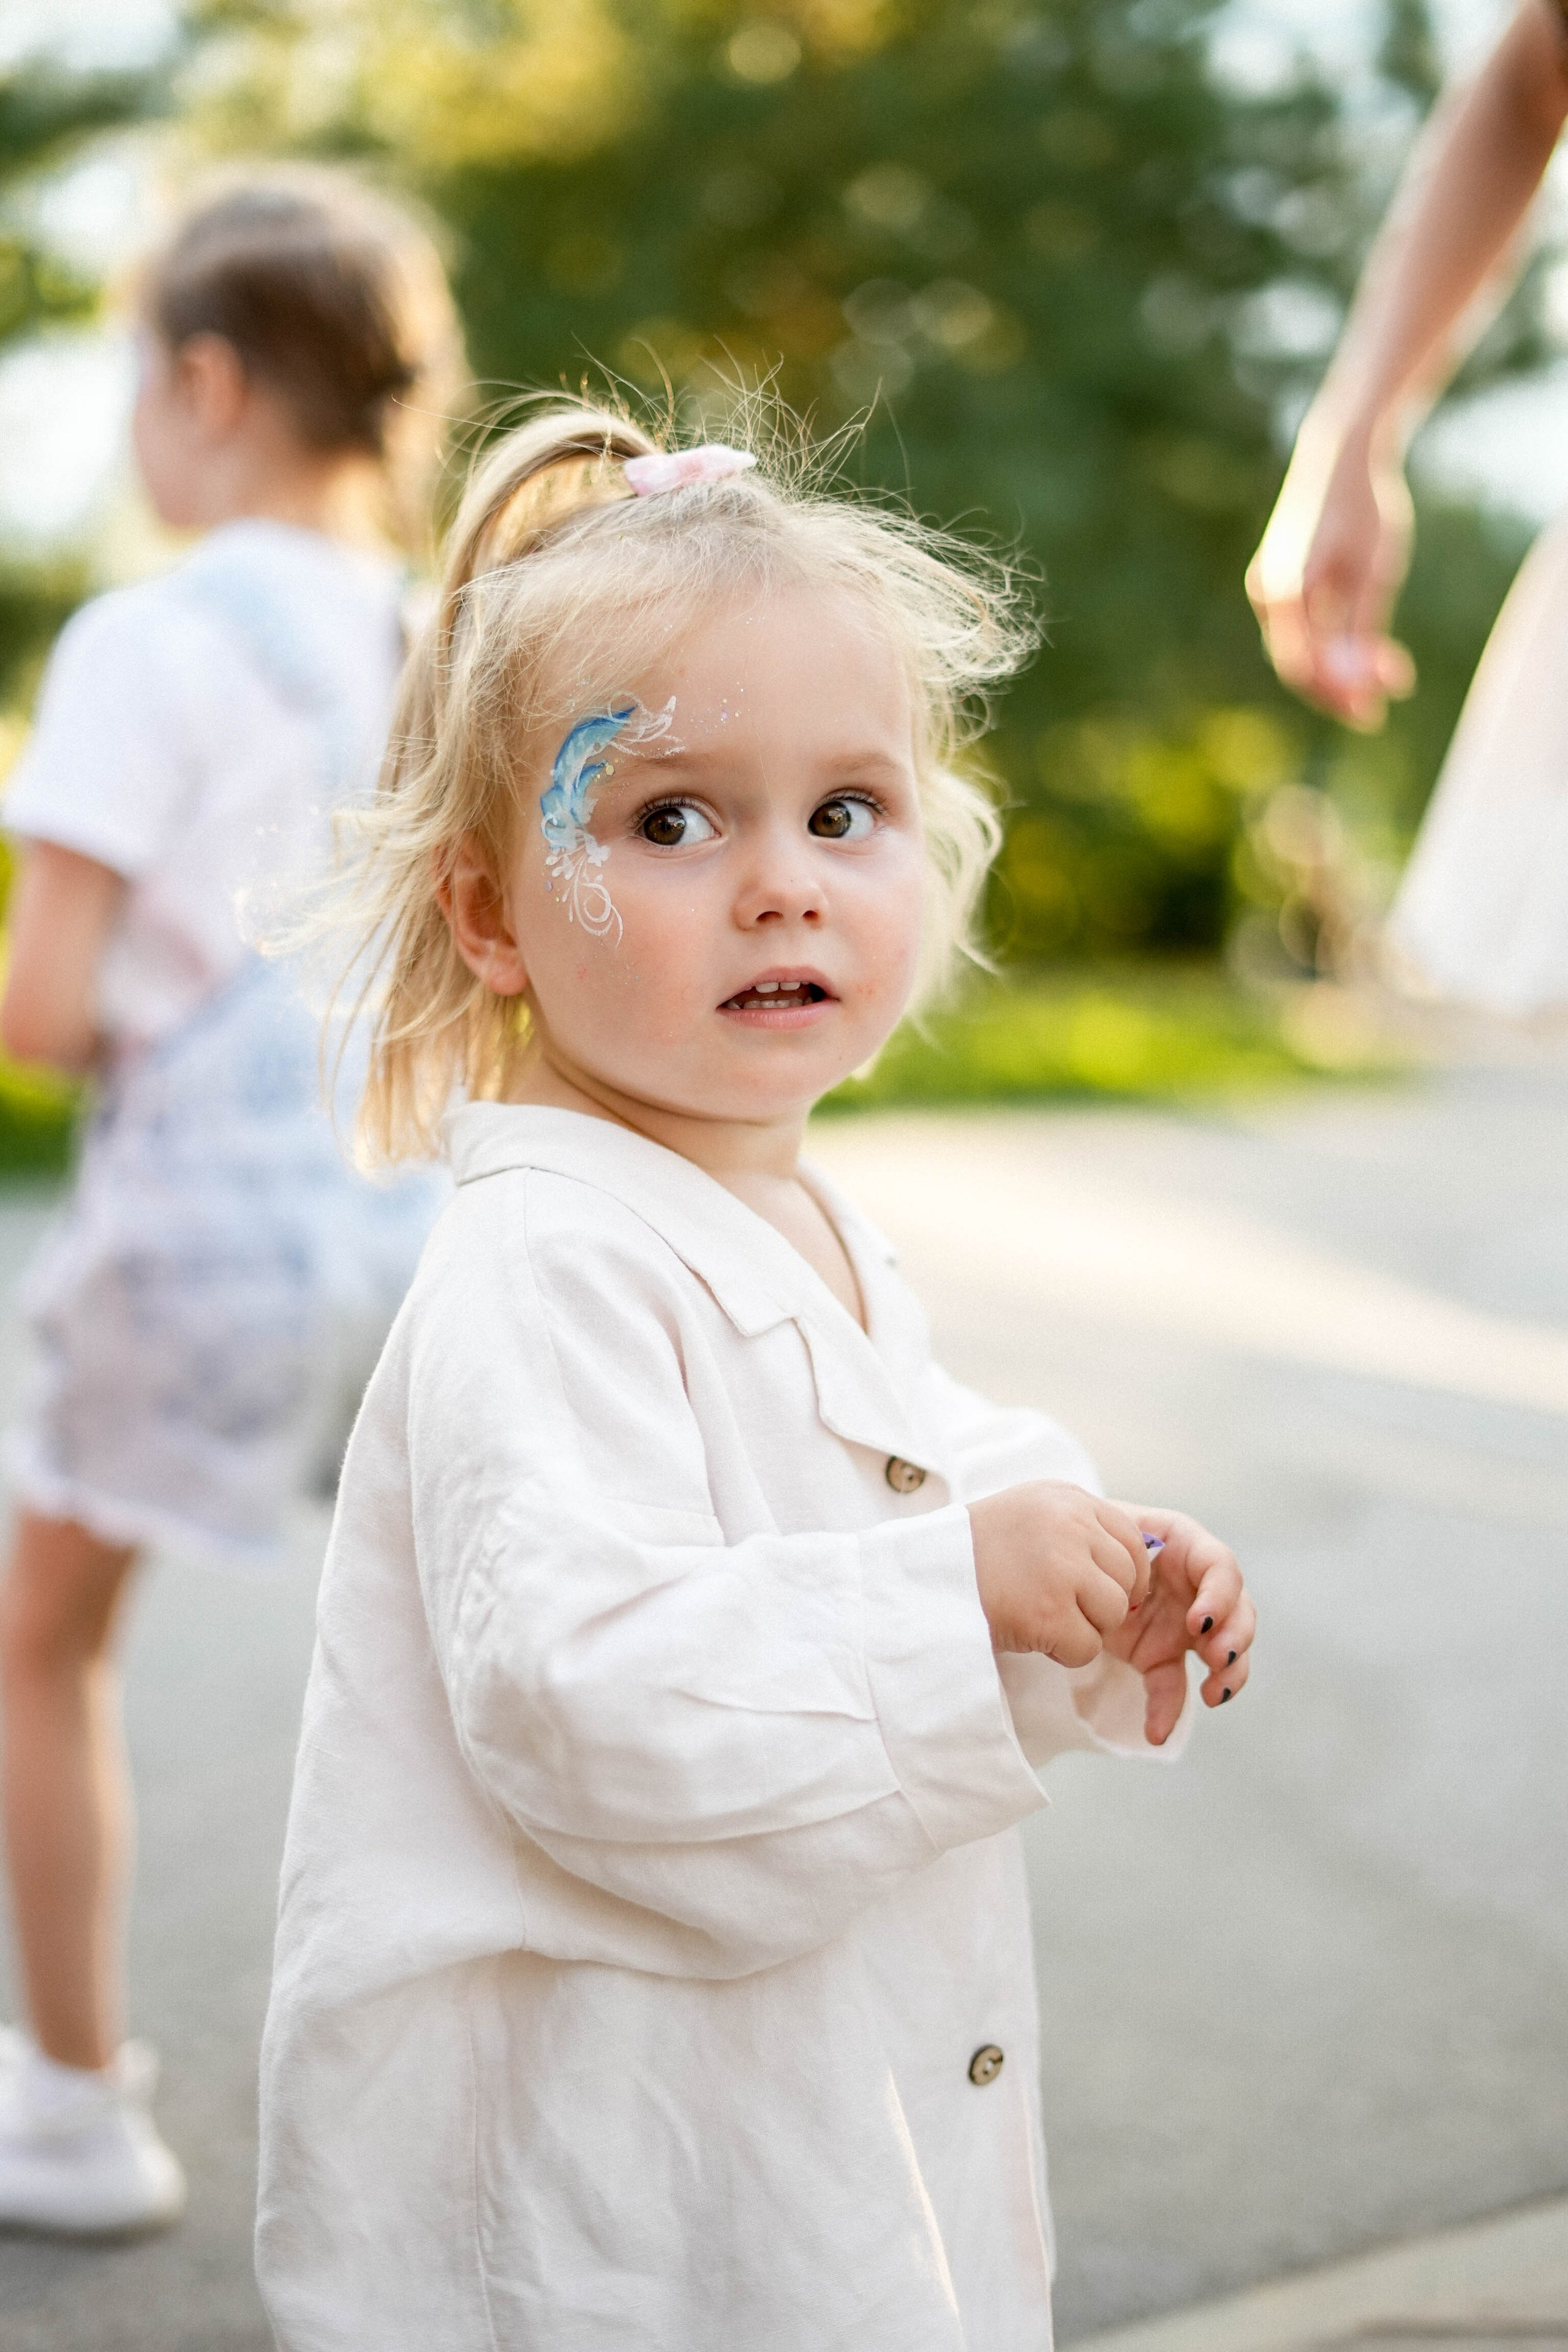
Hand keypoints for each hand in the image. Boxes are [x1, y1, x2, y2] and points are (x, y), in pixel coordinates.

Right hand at [968, 1482, 1152, 1667]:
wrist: (923, 1574)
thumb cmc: (976, 1550)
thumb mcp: (1032, 1512)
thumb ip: (1081, 1528)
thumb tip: (1136, 1568)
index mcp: (1068, 1499)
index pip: (1132, 1539)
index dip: (1128, 1573)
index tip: (1105, 1591)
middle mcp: (1071, 1525)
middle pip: (1127, 1580)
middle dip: (1102, 1603)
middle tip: (1062, 1607)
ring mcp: (1062, 1568)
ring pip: (1114, 1615)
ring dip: (1085, 1627)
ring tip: (1043, 1617)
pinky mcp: (1049, 1613)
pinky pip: (1087, 1648)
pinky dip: (1064, 1652)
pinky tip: (1032, 1634)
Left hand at [1103, 1509, 1254, 1747]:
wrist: (1062, 1562)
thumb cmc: (1087, 1533)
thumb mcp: (1104, 1525)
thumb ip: (1124, 1541)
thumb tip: (1140, 1565)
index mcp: (1185, 1545)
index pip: (1220, 1566)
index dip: (1219, 1595)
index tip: (1197, 1621)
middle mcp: (1195, 1585)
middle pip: (1238, 1610)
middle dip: (1236, 1636)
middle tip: (1216, 1658)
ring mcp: (1185, 1623)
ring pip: (1225, 1649)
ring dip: (1229, 1673)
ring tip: (1213, 1694)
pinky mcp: (1164, 1655)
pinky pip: (1176, 1686)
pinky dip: (1169, 1711)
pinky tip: (1155, 1732)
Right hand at [1245, 418, 1416, 730]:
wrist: (1341, 455)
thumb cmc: (1365, 508)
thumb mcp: (1375, 573)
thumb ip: (1362, 630)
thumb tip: (1360, 686)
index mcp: (1289, 589)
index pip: (1305, 665)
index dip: (1339, 694)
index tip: (1375, 712)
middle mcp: (1268, 593)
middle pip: (1298, 665)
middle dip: (1339, 689)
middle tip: (1379, 708)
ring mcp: (1268, 588)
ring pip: (1298, 650)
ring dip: (1337, 671)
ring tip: (1383, 677)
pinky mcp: (1278, 583)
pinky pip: (1299, 631)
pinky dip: (1329, 647)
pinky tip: (1363, 650)